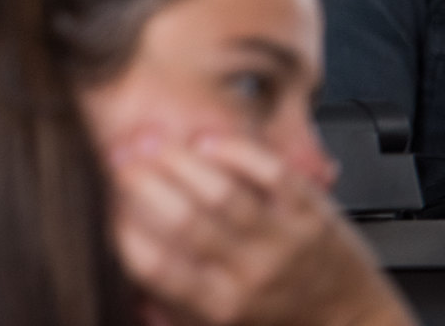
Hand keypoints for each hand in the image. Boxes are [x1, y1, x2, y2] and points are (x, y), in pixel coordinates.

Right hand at [112, 134, 412, 325]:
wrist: (352, 323)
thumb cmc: (276, 320)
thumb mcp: (213, 325)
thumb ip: (165, 301)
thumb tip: (114, 276)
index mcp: (216, 306)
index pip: (154, 264)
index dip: (118, 225)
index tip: (100, 199)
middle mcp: (248, 275)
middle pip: (182, 221)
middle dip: (139, 181)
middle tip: (118, 157)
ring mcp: (281, 242)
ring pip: (221, 193)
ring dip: (177, 161)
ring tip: (152, 144)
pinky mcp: (310, 214)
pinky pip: (270, 174)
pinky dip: (235, 152)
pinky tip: (207, 143)